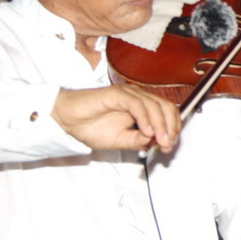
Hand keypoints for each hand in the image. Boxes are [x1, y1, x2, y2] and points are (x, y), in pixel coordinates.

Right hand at [52, 86, 180, 152]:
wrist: (67, 121)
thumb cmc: (90, 127)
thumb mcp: (121, 141)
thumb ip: (139, 140)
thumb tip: (156, 141)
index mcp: (141, 107)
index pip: (167, 111)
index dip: (173, 128)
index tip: (169, 145)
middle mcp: (137, 97)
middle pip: (165, 107)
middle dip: (170, 128)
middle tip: (167, 145)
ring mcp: (127, 94)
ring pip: (153, 105)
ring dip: (160, 125)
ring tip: (160, 141)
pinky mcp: (116, 94)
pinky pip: (136, 104)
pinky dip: (145, 118)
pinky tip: (146, 131)